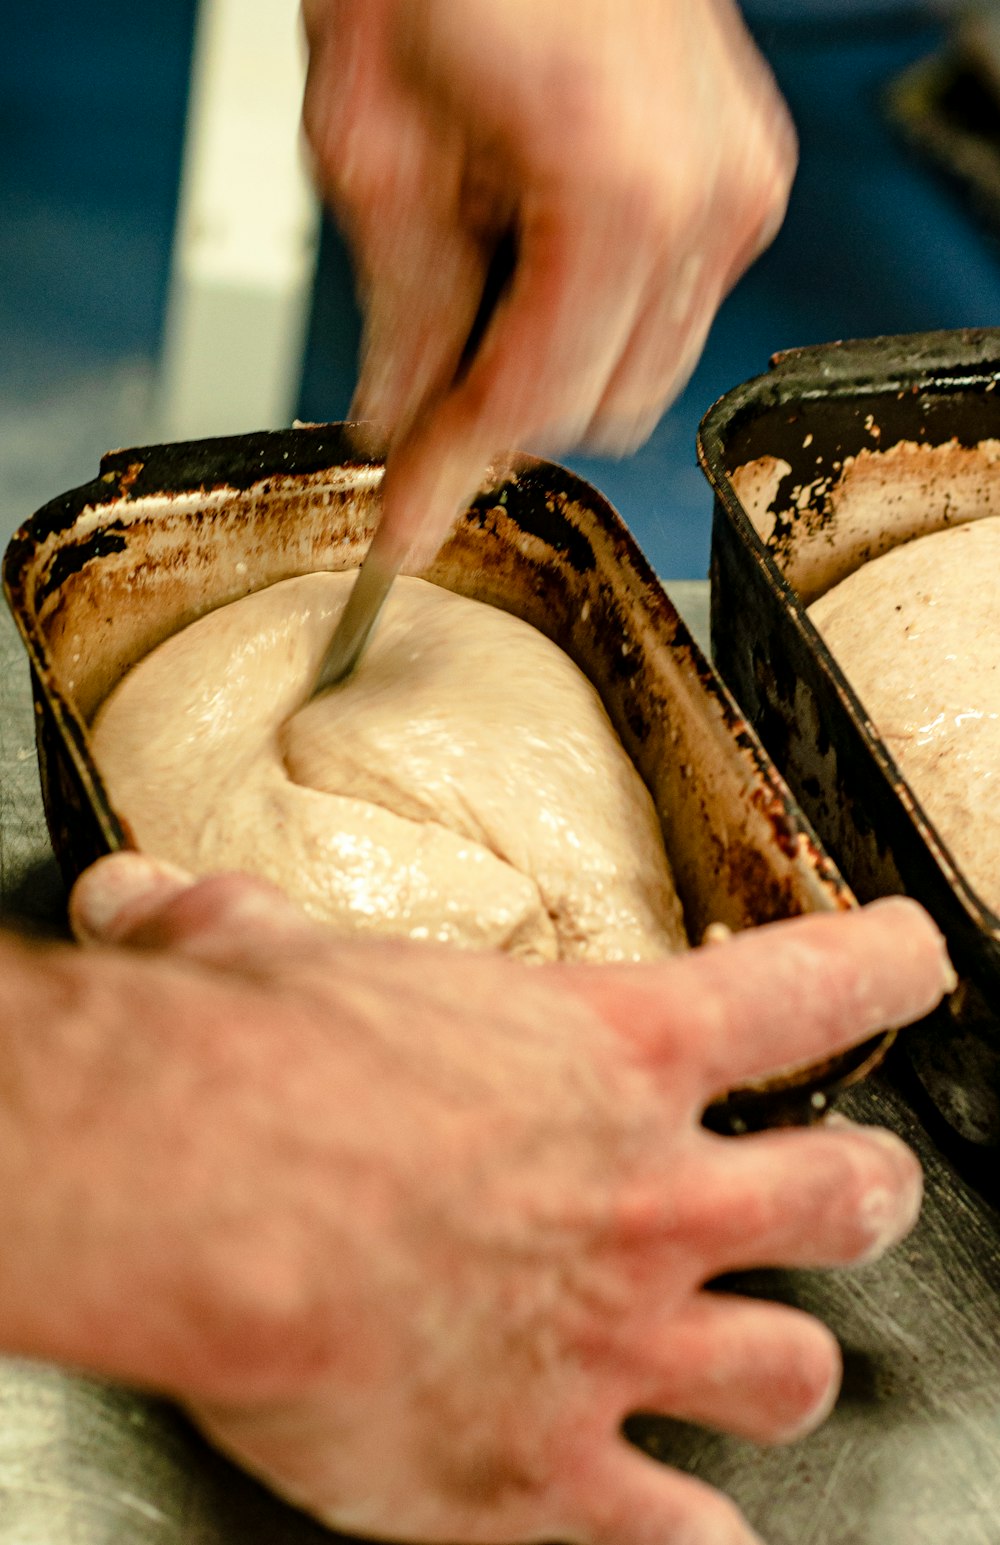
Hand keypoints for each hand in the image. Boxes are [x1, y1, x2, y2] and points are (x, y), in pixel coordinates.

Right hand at [47, 856, 951, 1544]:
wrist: (200, 1193)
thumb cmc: (250, 1055)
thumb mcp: (259, 948)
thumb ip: (239, 926)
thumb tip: (145, 900)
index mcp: (613, 1049)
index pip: (812, 989)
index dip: (884, 970)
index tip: (916, 960)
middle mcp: (649, 1193)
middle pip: (845, 1198)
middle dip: (862, 1197)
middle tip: (853, 1195)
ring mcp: (615, 1340)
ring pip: (791, 1374)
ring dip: (778, 1369)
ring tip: (756, 1368)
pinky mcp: (546, 1470)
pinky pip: (677, 1537)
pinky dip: (685, 1539)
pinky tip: (675, 1534)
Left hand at [301, 0, 796, 564]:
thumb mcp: (375, 138)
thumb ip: (399, 308)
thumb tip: (401, 422)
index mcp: (615, 186)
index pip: (531, 403)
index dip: (456, 470)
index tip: (409, 522)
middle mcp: (701, 193)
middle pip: (600, 406)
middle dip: (505, 417)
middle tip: (424, 404)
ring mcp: (735, 184)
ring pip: (642, 369)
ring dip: (552, 366)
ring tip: (479, 295)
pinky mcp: (739, 175)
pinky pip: (669, 308)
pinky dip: (595, 316)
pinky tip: (536, 260)